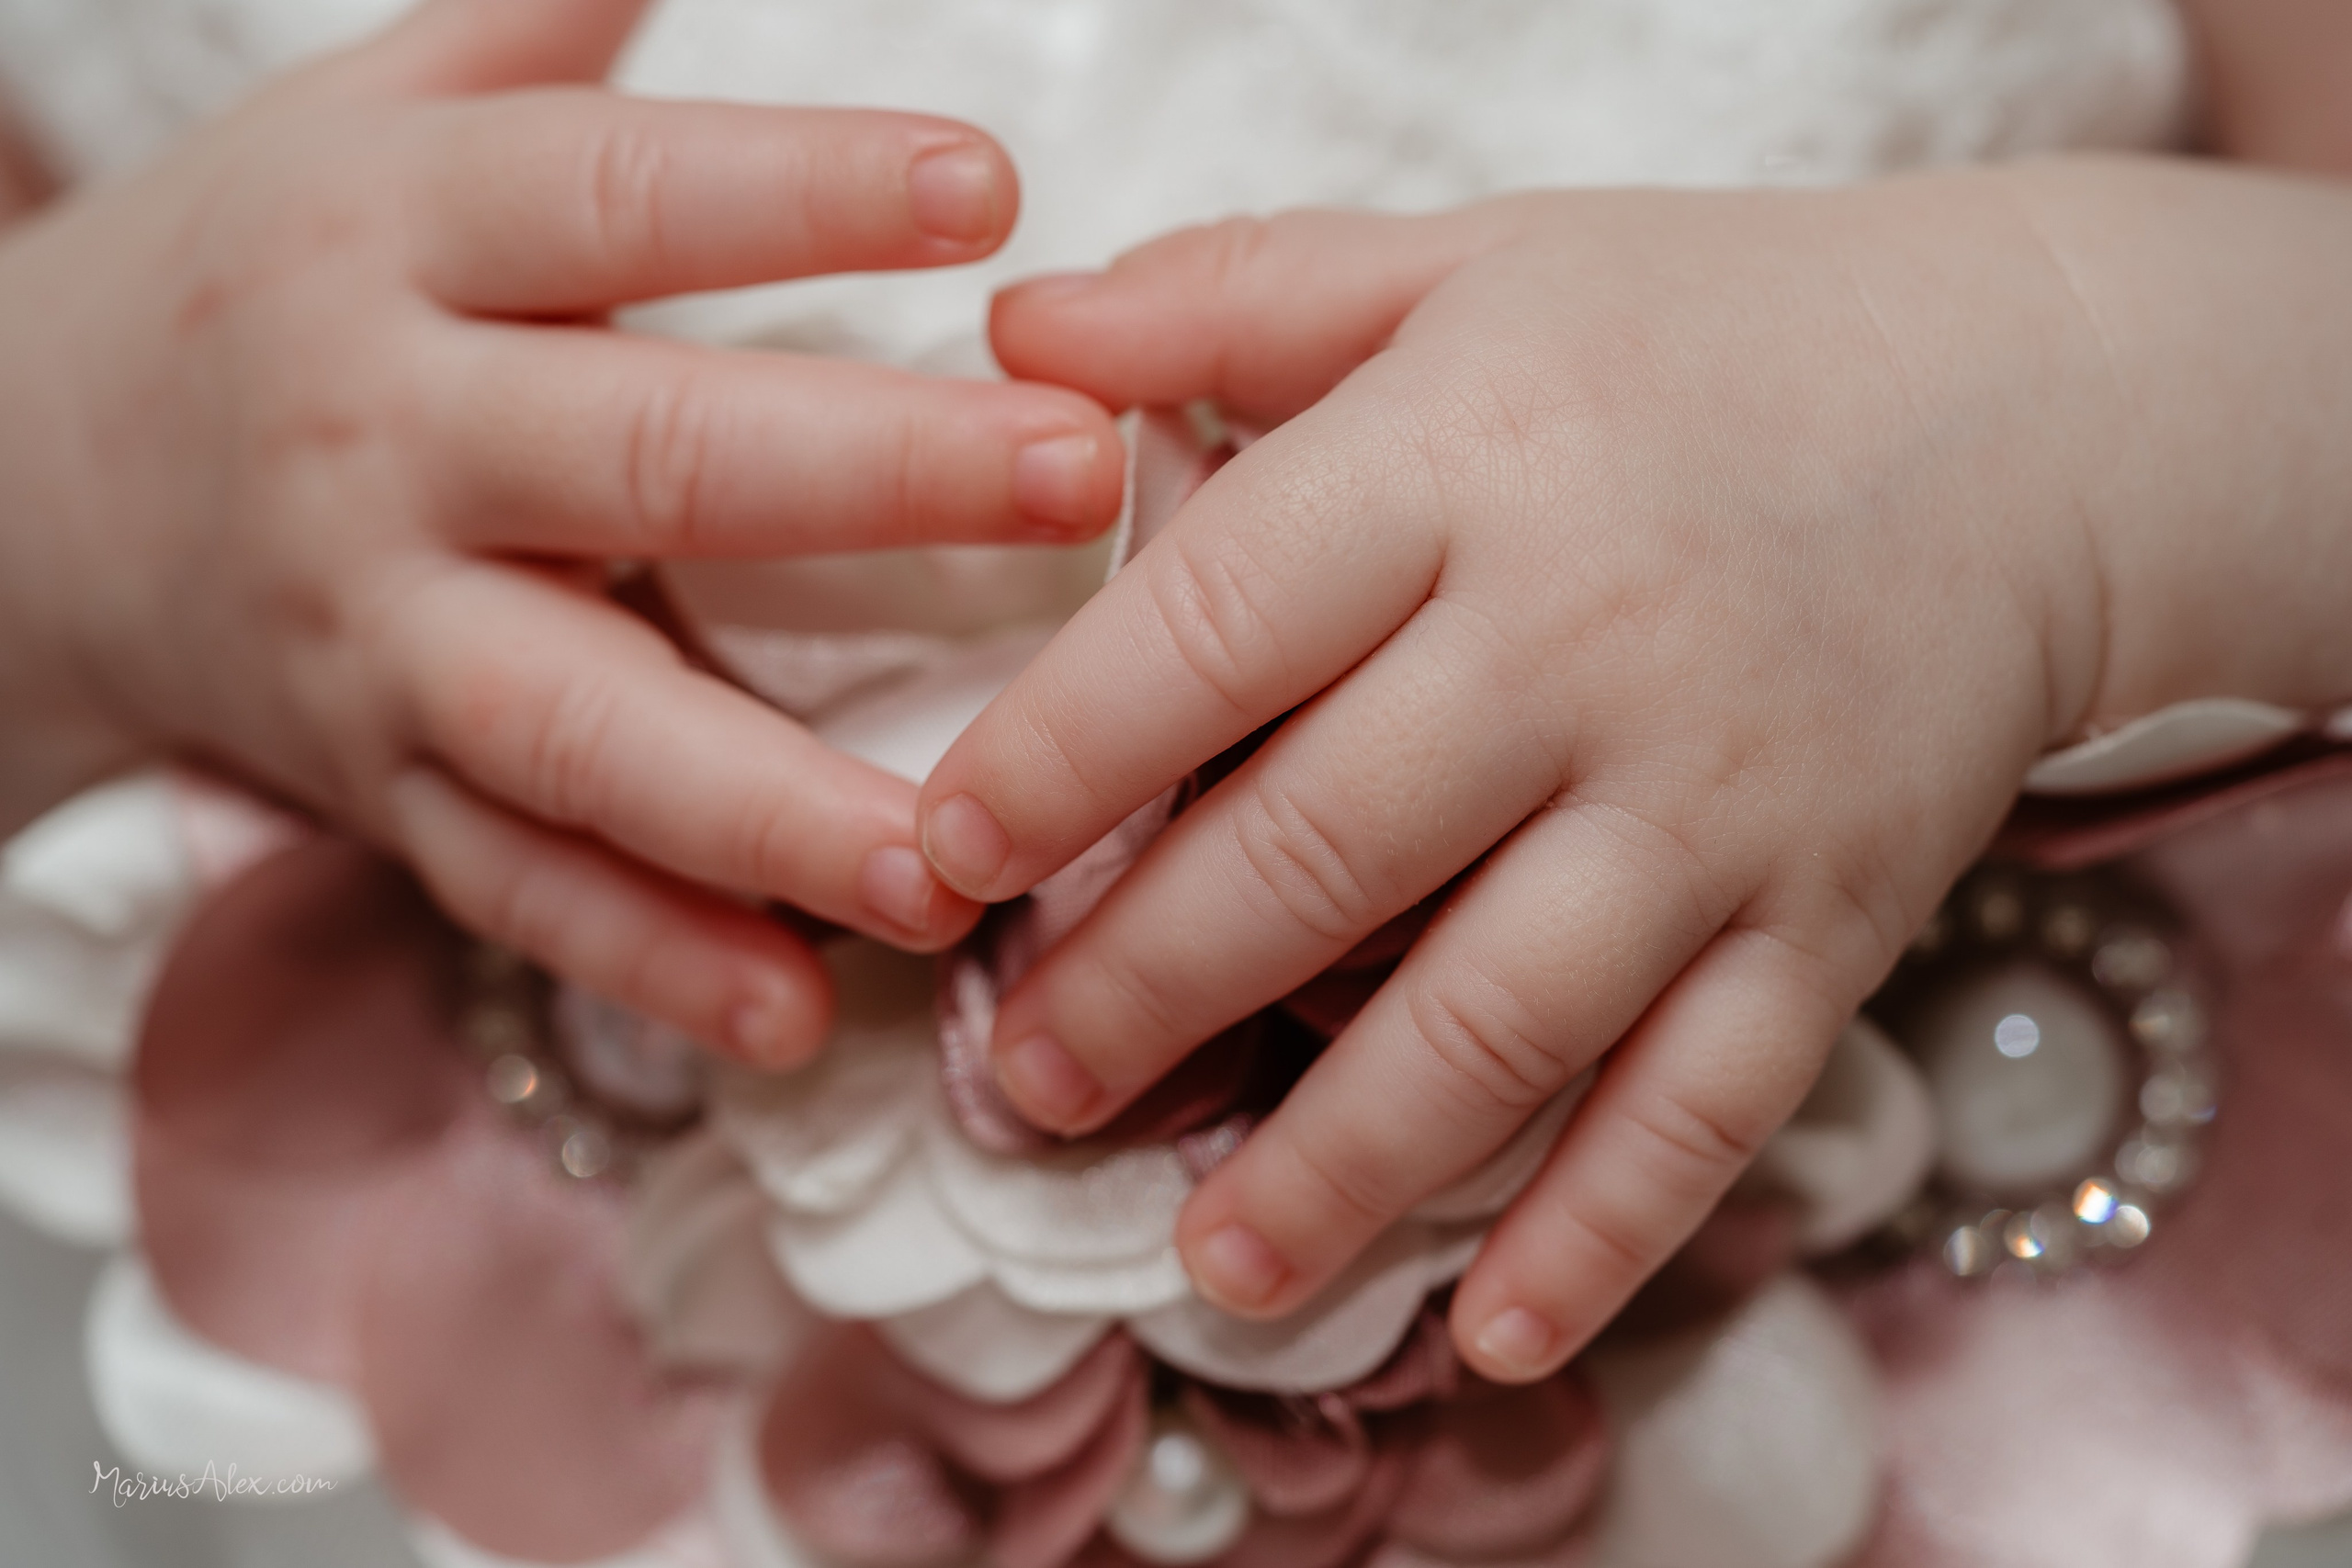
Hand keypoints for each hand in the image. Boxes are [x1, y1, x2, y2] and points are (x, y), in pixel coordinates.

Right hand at [0, 0, 1124, 1063]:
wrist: (31, 482)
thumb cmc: (272, 277)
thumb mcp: (375, 114)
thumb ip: (543, 30)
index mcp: (401, 239)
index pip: (620, 196)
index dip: (801, 190)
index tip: (991, 191)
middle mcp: (384, 437)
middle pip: (642, 456)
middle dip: (869, 476)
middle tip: (1082, 483)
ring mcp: (376, 637)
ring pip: (576, 724)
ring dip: (766, 802)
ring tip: (951, 861)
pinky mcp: (375, 787)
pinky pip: (515, 883)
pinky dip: (652, 957)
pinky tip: (794, 1005)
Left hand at [917, 177, 2161, 1379]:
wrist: (2039, 408)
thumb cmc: (1701, 334)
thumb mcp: (1461, 262)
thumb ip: (1228, 295)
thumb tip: (1012, 329)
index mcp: (1461, 465)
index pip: (1211, 629)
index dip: (1054, 760)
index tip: (936, 864)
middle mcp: (1585, 643)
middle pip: (1324, 855)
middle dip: (1149, 989)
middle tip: (1027, 1082)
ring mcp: (1718, 800)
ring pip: (1499, 1019)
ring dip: (1339, 1164)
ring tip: (1205, 1258)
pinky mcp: (1831, 915)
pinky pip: (1708, 1100)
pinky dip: (1601, 1232)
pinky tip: (1490, 1334)